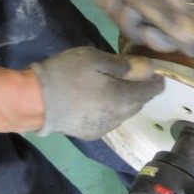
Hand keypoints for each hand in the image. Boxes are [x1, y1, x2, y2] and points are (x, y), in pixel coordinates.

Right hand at [29, 47, 163, 140]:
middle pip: (139, 103)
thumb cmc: (66, 74)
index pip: (151, 91)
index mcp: (123, 98)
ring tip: (117, 88)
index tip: (158, 74)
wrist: (35, 102)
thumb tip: (147, 69)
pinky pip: (110, 120)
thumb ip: (124, 65)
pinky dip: (112, 111)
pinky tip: (101, 102)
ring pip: (125, 113)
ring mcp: (104, 128)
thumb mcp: (95, 59)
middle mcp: (119, 117)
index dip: (157, 81)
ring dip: (126, 101)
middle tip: (137, 77)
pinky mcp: (91, 134)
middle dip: (142, 91)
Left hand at [91, 0, 193, 52]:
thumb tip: (192, 40)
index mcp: (176, 9)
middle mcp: (162, 10)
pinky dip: (107, 0)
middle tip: (127, 5)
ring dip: (115, 7)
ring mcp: (142, 6)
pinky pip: (114, 13)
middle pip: (145, 35)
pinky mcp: (125, 0)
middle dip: (129, 21)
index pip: (176, 40)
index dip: (160, 41)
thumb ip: (170, 19)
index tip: (147, 31)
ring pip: (126, 24)